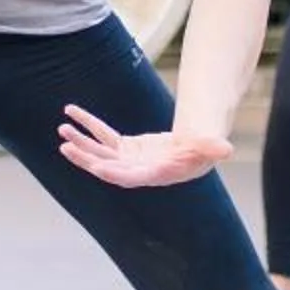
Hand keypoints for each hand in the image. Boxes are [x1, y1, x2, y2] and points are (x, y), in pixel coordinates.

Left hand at [56, 103, 235, 187]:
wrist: (192, 154)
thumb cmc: (200, 153)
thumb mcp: (207, 148)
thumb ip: (212, 147)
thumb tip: (227, 149)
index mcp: (152, 174)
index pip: (129, 176)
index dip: (113, 172)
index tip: (96, 168)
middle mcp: (134, 170)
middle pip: (106, 165)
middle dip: (86, 157)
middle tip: (66, 146)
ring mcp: (126, 159)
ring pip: (98, 151)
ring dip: (80, 141)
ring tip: (62, 129)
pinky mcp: (123, 147)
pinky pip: (101, 135)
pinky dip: (87, 124)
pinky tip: (71, 113)